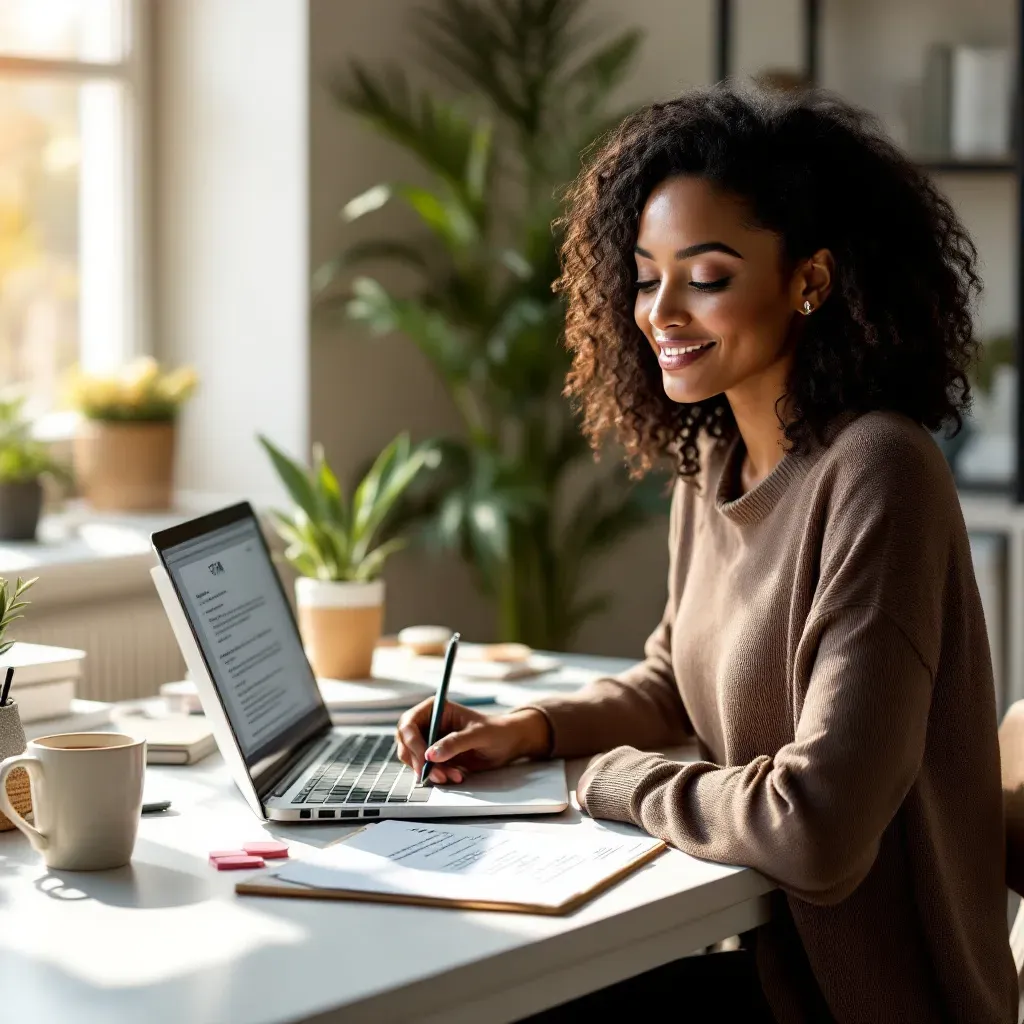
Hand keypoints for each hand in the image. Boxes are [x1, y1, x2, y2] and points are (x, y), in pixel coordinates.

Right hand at [395, 700, 550, 784]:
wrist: (508, 743)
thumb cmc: (496, 731)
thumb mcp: (478, 735)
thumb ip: (455, 743)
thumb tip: (431, 755)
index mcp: (435, 708)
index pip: (409, 724)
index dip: (412, 743)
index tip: (425, 760)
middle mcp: (428, 723)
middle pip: (405, 743)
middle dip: (419, 761)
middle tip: (437, 775)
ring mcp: (430, 740)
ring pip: (413, 759)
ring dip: (429, 771)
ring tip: (454, 775)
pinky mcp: (436, 757)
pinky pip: (425, 769)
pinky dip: (437, 775)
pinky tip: (456, 775)